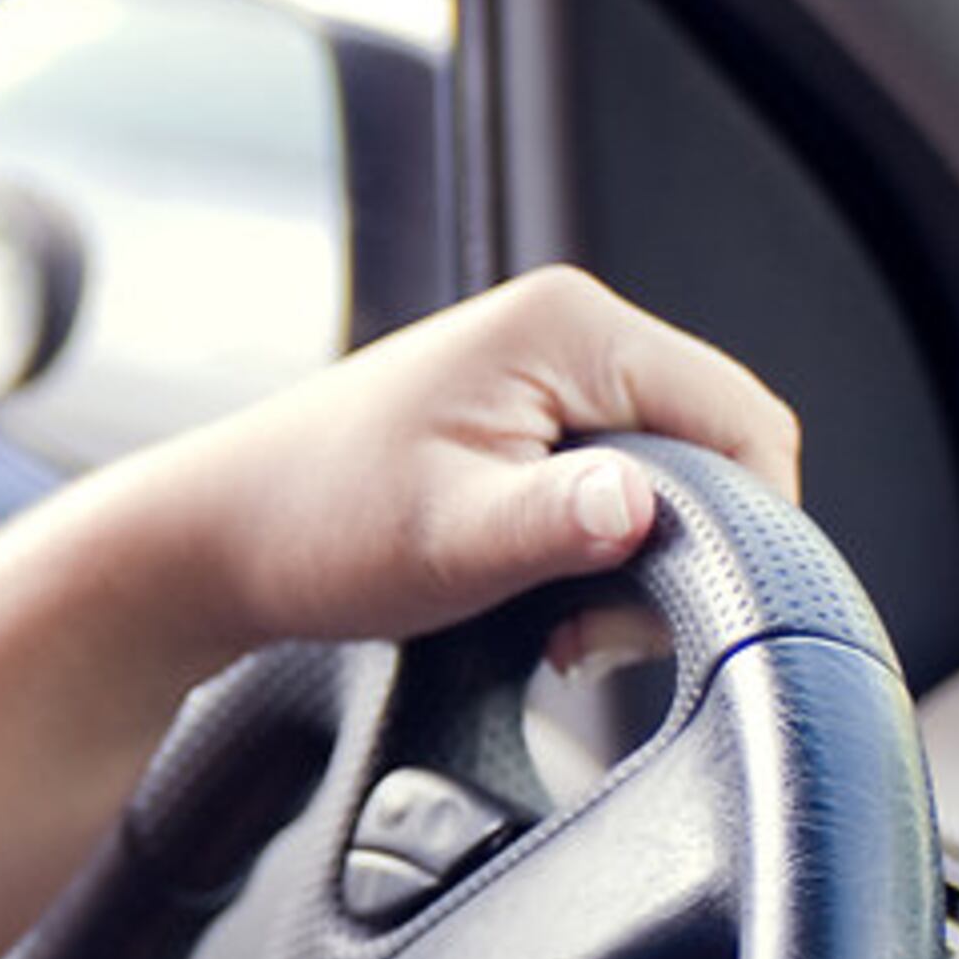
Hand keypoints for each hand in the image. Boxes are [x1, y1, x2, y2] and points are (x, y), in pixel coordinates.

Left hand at [106, 265, 798, 663]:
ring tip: (556, 621)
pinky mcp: (522, 417)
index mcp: (568, 326)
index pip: (745, 419)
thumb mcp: (448, 538)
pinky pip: (616, 484)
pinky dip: (597, 552)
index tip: (669, 606)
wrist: (213, 540)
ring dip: (635, 562)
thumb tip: (642, 509)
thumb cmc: (313, 528)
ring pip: (671, 476)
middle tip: (593, 631)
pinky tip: (540, 599)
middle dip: (685, 549)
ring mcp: (542, 370)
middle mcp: (565, 328)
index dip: (745, 523)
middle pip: (716, 448)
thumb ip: (557, 525)